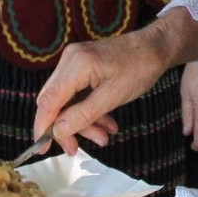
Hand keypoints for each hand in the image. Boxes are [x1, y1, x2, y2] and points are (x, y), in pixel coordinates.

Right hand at [34, 7, 197, 156]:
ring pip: (67, 101)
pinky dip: (89, 110)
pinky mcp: (82, 65)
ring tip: (105, 136)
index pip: (48, 101)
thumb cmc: (140, 68)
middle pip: (55, 102)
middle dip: (68, 127)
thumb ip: (84, 115)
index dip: (42, 127)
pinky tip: (106, 123)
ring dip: (83, 121)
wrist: (156, 47)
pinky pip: (77, 93)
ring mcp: (75, 61)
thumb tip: (57, 132)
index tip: (41, 150)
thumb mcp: (114, 97)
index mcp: (76, 65)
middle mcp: (70, 60)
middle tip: (79, 149)